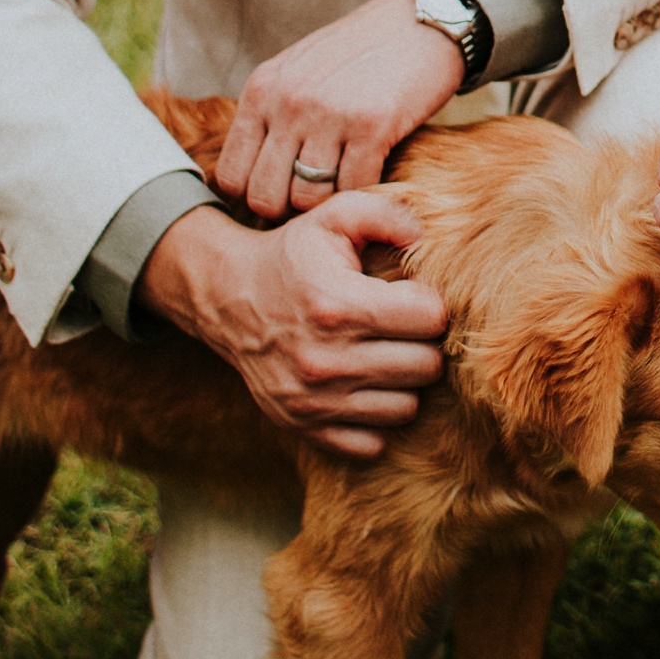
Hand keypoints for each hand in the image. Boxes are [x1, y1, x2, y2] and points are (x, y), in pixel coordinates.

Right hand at [138, 194, 448, 460]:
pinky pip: (373, 442)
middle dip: (422, 343)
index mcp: (339, 305)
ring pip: (406, 408)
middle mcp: (326, 360)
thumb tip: (426, 240)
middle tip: (400, 327)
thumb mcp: (336, 217)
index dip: (429, 304)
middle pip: (426, 367)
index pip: (431, 320)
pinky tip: (365, 387)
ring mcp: (314, 401)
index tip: (410, 297)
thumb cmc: (294, 255)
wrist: (228, 298)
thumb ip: (390, 215)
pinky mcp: (305, 426)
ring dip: (402, 382)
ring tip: (384, 355)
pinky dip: (376, 418)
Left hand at [216, 0, 464, 222]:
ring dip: (328, 202)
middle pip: (265, 196)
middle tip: (314, 196)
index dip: (254, 195)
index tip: (281, 192)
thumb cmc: (360, 50)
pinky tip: (373, 171)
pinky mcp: (372, 125)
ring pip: (307, 199)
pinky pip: (353, 187)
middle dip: (288, 207)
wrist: (421, 20)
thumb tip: (252, 170)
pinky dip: (363, 190)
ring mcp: (328, 114)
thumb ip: (270, 111)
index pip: (231, 175)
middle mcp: (288, 102)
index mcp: (262, 89)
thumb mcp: (296, 70)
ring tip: (344, 183)